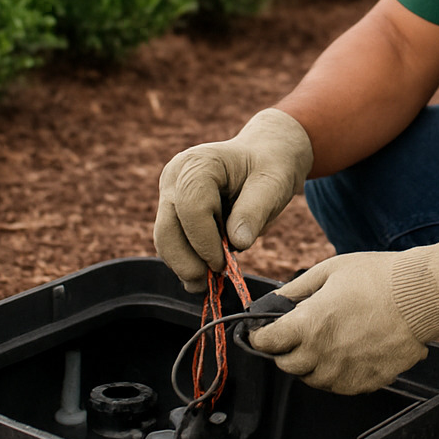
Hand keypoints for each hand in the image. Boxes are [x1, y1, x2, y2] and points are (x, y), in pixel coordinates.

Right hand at [154, 108, 312, 291]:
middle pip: (167, 229)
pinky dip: (186, 260)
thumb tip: (238, 243)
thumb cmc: (271, 167)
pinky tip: (205, 271)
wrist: (264, 155)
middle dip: (188, 262)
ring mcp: (169, 193)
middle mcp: (175, 176)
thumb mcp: (274, 184)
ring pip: (164, 240)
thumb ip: (255, 211)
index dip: (206, 242)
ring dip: (185, 266)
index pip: (191, 209)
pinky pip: (171, 242)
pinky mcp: (172, 210)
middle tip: (211, 283)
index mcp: (198, 163)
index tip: (226, 263)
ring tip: (209, 282)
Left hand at [248, 240, 438, 394]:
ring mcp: (345, 371)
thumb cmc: (378, 277)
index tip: (261, 333)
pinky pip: (339, 385)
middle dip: (285, 350)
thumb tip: (275, 299)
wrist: (421, 296)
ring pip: (312, 379)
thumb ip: (296, 289)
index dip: (260, 337)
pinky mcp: (366, 381)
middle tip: (295, 336)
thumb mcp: (330, 270)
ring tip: (324, 343)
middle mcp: (322, 354)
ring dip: (310, 364)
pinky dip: (336, 373)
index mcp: (309, 325)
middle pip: (286, 365)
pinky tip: (347, 353)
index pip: (268, 342)